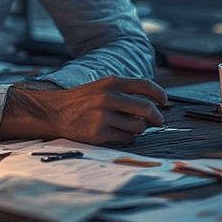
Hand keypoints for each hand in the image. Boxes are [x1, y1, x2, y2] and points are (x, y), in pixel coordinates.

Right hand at [0, 76, 168, 144]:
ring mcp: (104, 116)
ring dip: (139, 129)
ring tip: (128, 126)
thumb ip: (125, 92)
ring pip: (138, 127)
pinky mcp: (100, 133)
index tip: (165, 102)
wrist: (55, 111)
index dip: (159, 94)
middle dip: (156, 117)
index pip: (145, 85)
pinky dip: (126, 138)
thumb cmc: (82, 100)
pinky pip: (126, 139)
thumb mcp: (102, 87)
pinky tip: (116, 133)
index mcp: (111, 83)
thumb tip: (155, 104)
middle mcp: (108, 98)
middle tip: (158, 121)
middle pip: (147, 109)